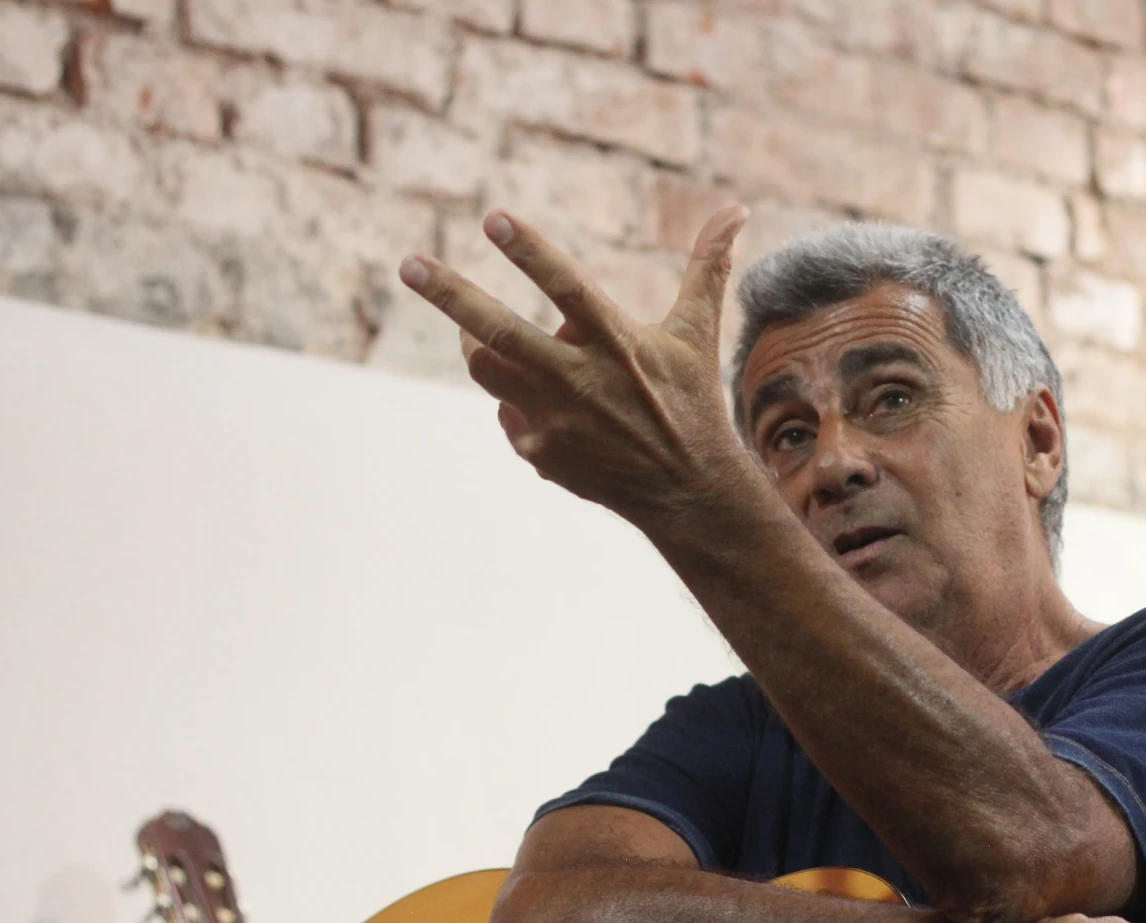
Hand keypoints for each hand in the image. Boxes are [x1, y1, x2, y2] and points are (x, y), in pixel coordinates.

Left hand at [397, 205, 754, 528]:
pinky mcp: (538, 451)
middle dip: (449, 294)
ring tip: (481, 333)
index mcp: (617, 342)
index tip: (491, 217)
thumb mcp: (697, 332)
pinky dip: (521, 400)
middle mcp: (580, 380)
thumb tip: (736, 208)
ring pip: (488, 368)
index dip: (529, 251)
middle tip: (408, 264)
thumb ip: (706, 267)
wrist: (686, 491)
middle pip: (498, 331)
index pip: (566, 286)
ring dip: (481, 346)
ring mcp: (554, 420)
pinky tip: (555, 408)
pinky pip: (507, 410)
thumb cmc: (691, 401)